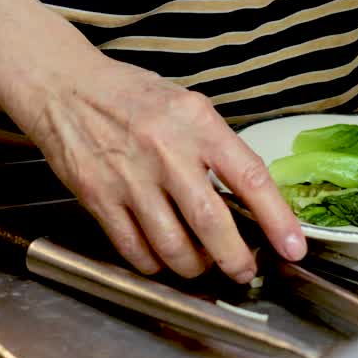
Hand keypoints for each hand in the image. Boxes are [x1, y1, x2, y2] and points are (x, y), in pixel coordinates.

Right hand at [13, 58, 305, 282]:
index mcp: (198, 125)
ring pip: (172, 246)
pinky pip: (134, 250)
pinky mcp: (98, 198)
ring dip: (194, 267)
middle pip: (211, 223)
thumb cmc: (134, 98)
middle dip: (235, 258)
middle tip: (245, 271)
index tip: (293, 247)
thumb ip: (220, 149)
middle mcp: (166, 152)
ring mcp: (130, 178)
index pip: (250, 178)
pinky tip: (163, 258)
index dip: (277, 219)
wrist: (64, 86)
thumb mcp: (190, 107)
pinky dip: (155, 265)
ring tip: (202, 264)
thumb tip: (255, 199)